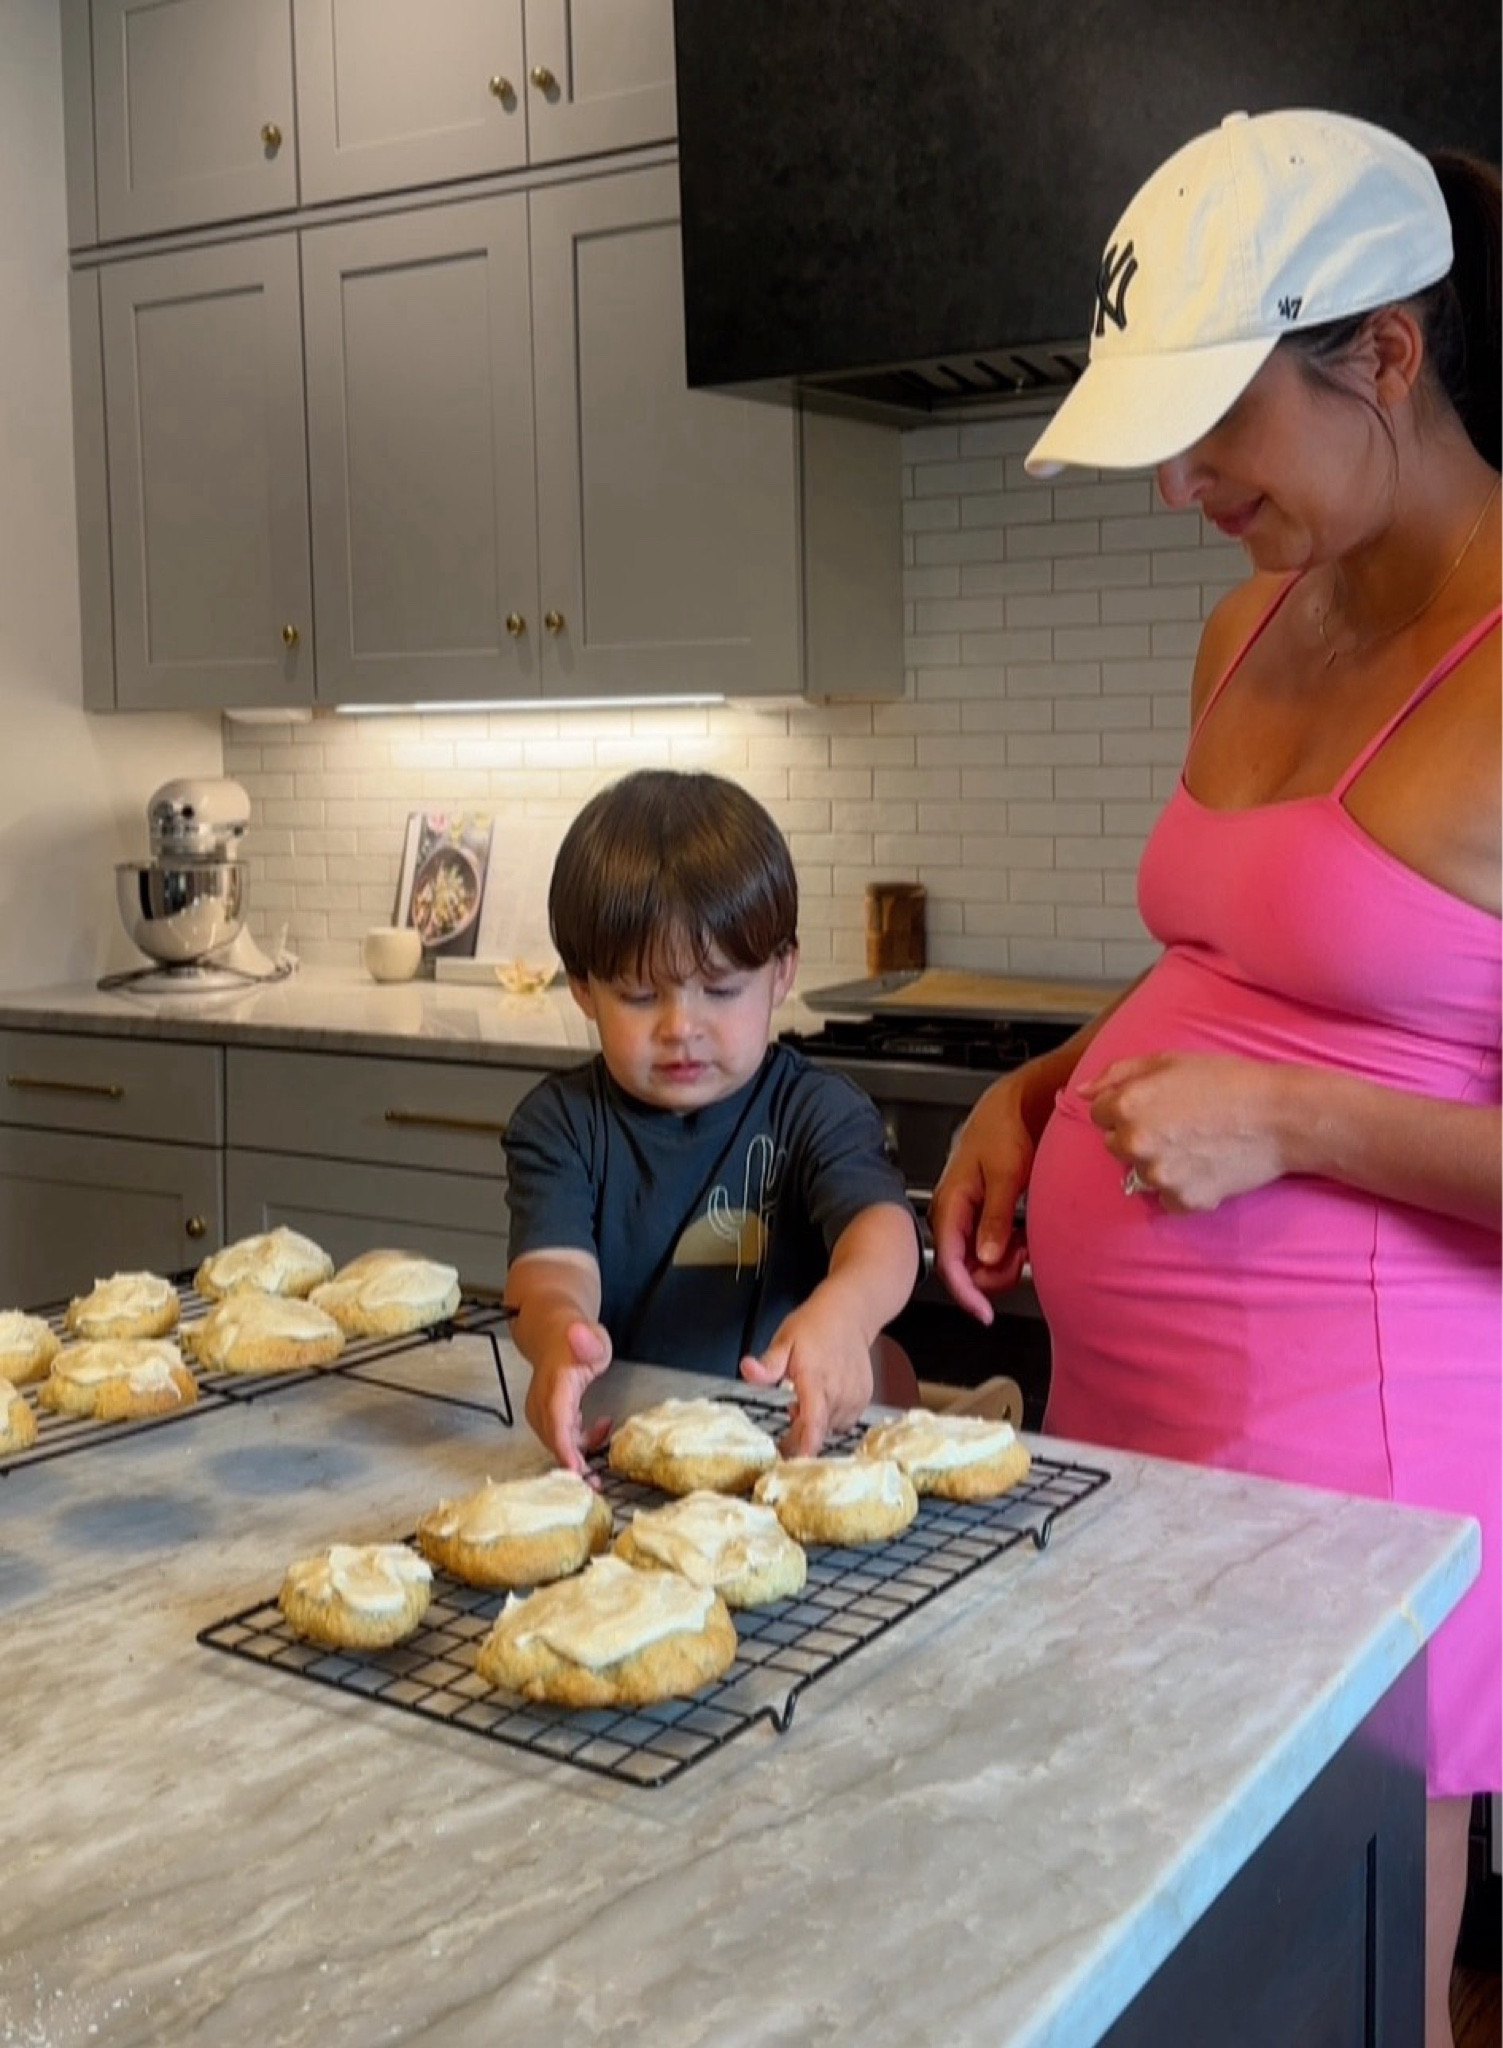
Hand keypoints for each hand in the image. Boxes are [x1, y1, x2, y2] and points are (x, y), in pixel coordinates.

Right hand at [522, 1318, 613, 1478]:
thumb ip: (588, 1341)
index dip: (565, 1449)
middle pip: (554, 1439)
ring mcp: (542, 1410)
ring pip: (556, 1443)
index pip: (557, 1421)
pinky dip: (579, 1444)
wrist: (554, 1334)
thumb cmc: (576, 1337)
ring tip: (599, 1469)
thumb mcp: (592, 1337)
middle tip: (595, 1485)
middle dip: (573, 1466)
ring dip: (577, 1458)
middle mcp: (543, 1401)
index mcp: (556, 1384)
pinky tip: (600, 1431)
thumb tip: (578, 1335)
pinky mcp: (547, 1417)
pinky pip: (561, 1439)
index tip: (577, 1471)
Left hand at [740, 1292, 874, 1457]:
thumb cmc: (814, 1326)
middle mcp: (839, 1392)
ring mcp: (854, 1397)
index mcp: (816, 1379)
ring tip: (800, 1405)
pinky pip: (843, 1422)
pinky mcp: (863, 1399)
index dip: (804, 1447)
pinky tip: (818, 1402)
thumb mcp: (784, 1339)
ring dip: (813, 1426)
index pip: (813, 1421)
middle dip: (798, 1438)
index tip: (794, 1466)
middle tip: (780, 1437)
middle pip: (817, 1431)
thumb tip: (747, 1369)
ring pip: (830, 1429)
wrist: (850, 1313)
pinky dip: (828, 1419)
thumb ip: (768, 1363)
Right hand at [929, 1081, 1033, 1323]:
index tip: (985, 1313)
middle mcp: (953, 1212)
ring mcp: (967, 1213)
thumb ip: (994, 1216)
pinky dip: (1008, 1250)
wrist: (1014, 1106)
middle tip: (1022, 1259)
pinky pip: (989, 1245)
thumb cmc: (1004, 1130)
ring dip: (1003, 1263)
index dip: (966, 1292)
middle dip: (992, 1274)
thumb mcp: (1005, 1173)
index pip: (948, 1261)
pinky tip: (1023, 1238)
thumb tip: (986, 1257)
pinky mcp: (981, 1212)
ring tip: (1026, 1245)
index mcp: (951, 1202)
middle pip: (963, 1267)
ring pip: (978, 1259)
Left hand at [1080, 1052, 1283, 1211]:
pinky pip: (1167, 1198)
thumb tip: (1083, 1092)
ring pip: (1140, 1174)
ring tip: (1195, 1144)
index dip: (1126, 1106)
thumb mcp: (1168, 1060)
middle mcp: (1135, 1144)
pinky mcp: (1183, 1200)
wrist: (1278, 1116)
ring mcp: (1159, 1176)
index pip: (1099, 1114)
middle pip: (1116, 1146)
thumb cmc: (1226, 1081)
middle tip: (1177, 1124)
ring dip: (1159, 1163)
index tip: (1156, 1104)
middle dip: (1138, 1136)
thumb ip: (1118, 1074)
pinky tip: (1205, 1166)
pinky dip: (1181, 1187)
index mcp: (1127, 1105)